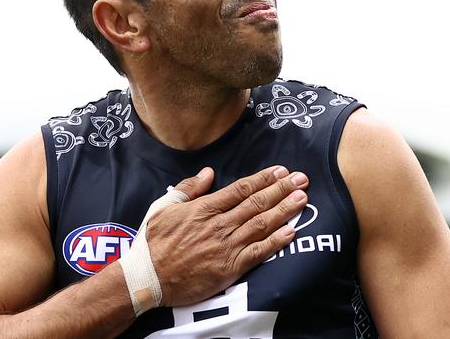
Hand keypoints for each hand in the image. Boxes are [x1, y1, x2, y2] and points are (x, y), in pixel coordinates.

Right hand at [146, 166, 308, 306]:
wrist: (148, 278)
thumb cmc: (154, 242)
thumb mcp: (164, 207)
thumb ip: (188, 188)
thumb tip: (208, 173)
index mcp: (204, 208)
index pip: (240, 189)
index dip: (263, 179)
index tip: (281, 171)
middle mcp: (219, 225)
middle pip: (256, 203)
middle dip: (281, 189)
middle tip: (301, 179)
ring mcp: (226, 247)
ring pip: (261, 224)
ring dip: (284, 210)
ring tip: (302, 199)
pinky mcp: (229, 268)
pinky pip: (258, 253)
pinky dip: (276, 242)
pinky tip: (291, 232)